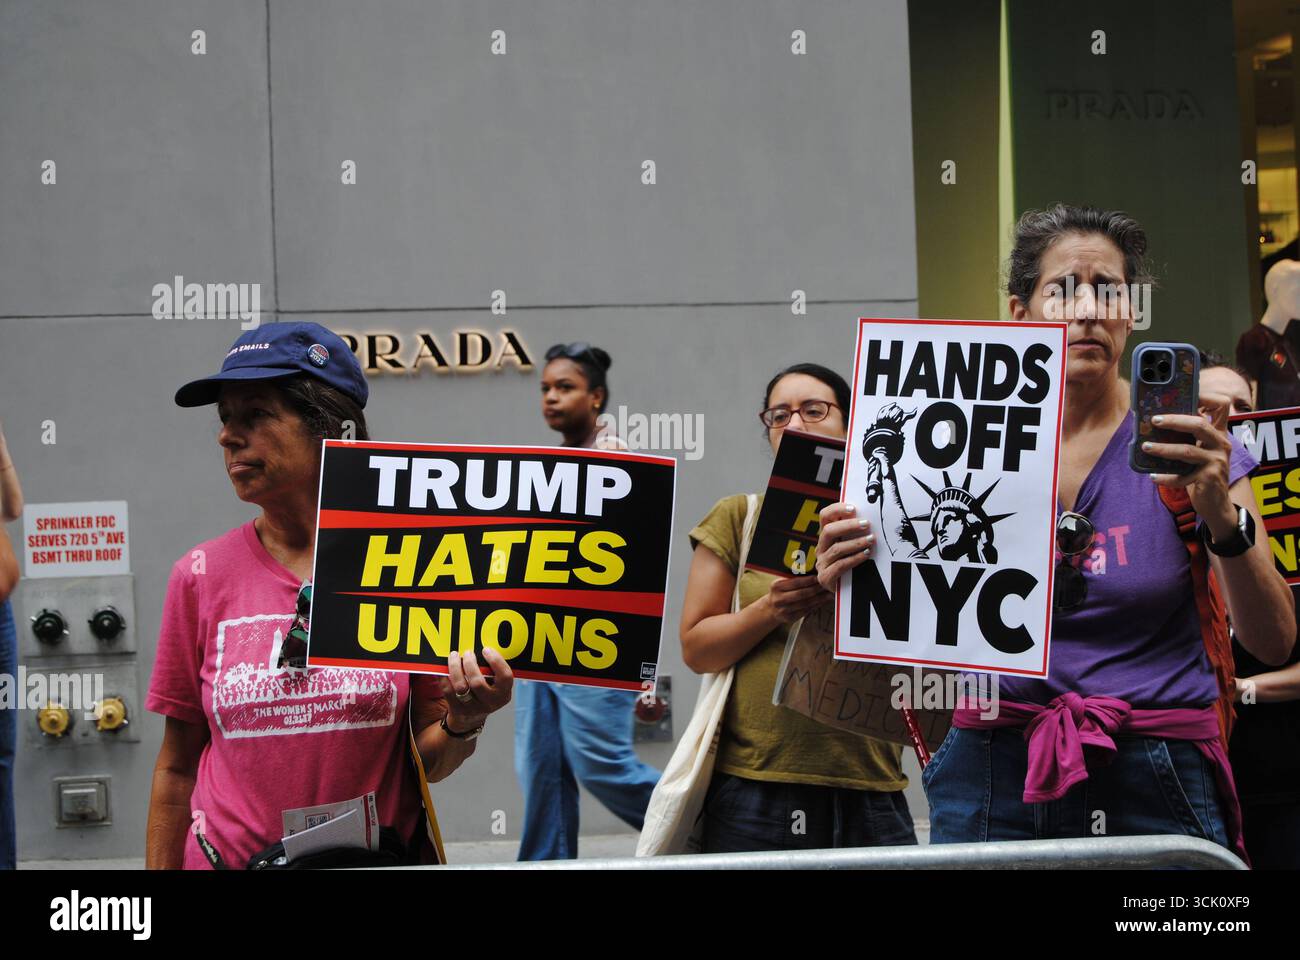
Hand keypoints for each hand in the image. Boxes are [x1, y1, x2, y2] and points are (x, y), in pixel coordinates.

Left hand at [444, 648, 513, 733]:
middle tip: (468, 652)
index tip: (486, 650)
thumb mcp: (495, 684)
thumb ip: (491, 669)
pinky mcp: (456, 709)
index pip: (505, 677)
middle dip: (470, 664)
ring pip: (460, 686)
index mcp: (503, 694)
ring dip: (455, 667)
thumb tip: (480, 645)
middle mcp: (489, 703)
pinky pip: (447, 689)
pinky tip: (445, 667)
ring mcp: (472, 708)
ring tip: (454, 655)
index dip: (496, 661)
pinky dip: (444, 675)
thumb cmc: (485, 692)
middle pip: (477, 682)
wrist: (471, 718)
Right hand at [763, 574, 830, 624]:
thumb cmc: (780, 592)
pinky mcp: (789, 618)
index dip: (809, 580)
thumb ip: (793, 578)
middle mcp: (779, 599)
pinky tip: (823, 601)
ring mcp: (784, 610)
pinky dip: (816, 606)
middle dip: (816, 589)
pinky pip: (806, 611)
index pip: (796, 582)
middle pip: (802, 594)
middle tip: (827, 585)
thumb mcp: (782, 582)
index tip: (819, 577)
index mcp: (776, 586)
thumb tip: (813, 572)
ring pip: (806, 604)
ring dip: (819, 599)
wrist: (771, 609)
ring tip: (829, 594)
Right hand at [814, 501, 873, 590]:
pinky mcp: (825, 578)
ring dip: (855, 543)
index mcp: (826, 537)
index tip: (853, 508)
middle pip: (828, 531)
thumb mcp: (851, 546)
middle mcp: (821, 548)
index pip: (824, 516)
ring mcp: (821, 563)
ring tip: (870, 540)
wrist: (845, 592)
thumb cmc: (851, 565)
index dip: (836, 509)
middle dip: (848, 525)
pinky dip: (855, 558)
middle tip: (866, 524)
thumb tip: (870, 517)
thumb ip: (854, 533)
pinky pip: (840, 565)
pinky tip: (866, 554)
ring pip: (836, 549)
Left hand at [1145, 406, 1236, 537]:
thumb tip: (1153, 422)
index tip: (1183, 394)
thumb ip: (1186, 437)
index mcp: (1218, 433)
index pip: (1220, 407)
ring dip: (1163, 449)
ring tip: (1145, 447)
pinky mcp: (1209, 478)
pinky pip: (1182, 476)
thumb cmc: (1201, 473)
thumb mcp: (1198, 451)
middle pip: (1198, 424)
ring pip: (1187, 451)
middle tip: (1153, 420)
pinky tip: (1153, 476)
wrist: (1216, 503)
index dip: (1206, 396)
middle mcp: (1221, 444)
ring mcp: (1217, 461)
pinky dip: (1165, 477)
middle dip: (1174, 421)